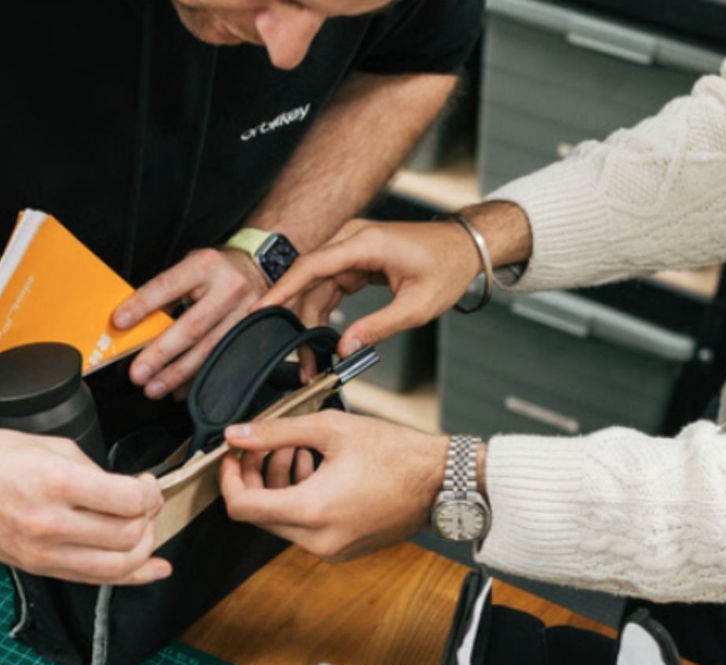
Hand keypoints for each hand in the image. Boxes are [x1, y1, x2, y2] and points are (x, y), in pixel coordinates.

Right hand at [0, 427, 169, 583]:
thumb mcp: (54, 447)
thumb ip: (97, 472)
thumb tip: (130, 491)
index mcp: (56, 484)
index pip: (130, 501)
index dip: (150, 491)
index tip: (148, 483)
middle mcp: (50, 524)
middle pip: (129, 536)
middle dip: (150, 517)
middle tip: (146, 501)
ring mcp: (43, 553)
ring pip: (118, 566)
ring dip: (144, 547)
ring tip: (142, 527)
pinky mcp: (40, 568)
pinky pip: (95, 580)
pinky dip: (132, 577)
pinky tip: (154, 569)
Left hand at [113, 248, 267, 398]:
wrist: (259, 269)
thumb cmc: (216, 271)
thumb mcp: (191, 268)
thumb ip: (166, 293)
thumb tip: (134, 325)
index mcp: (206, 265)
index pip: (167, 286)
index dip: (143, 305)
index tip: (119, 322)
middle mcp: (229, 288)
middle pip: (192, 326)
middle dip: (161, 354)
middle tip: (138, 373)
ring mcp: (247, 313)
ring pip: (209, 350)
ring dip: (178, 374)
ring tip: (154, 388)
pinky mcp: (255, 334)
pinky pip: (223, 362)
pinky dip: (198, 379)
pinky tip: (180, 390)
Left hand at [219, 410, 448, 561]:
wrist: (443, 482)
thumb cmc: (398, 455)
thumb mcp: (331, 429)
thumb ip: (277, 431)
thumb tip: (237, 434)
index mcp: (311, 511)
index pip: (241, 507)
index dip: (228, 479)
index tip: (232, 457)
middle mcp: (318, 540)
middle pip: (259, 514)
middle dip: (256, 476)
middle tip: (268, 445)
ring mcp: (331, 549)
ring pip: (281, 521)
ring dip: (279, 485)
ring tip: (297, 450)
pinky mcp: (343, 550)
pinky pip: (305, 528)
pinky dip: (300, 499)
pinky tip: (317, 470)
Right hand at [256, 218, 481, 356]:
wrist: (465, 247)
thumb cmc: (448, 267)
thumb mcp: (417, 306)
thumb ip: (378, 327)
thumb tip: (345, 348)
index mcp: (364, 244)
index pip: (311, 266)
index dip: (282, 290)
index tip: (260, 311)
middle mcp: (352, 241)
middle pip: (308, 282)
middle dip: (298, 322)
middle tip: (300, 361)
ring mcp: (351, 249)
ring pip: (316, 288)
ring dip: (310, 323)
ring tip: (313, 360)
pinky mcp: (354, 261)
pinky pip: (328, 287)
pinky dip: (323, 314)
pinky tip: (323, 340)